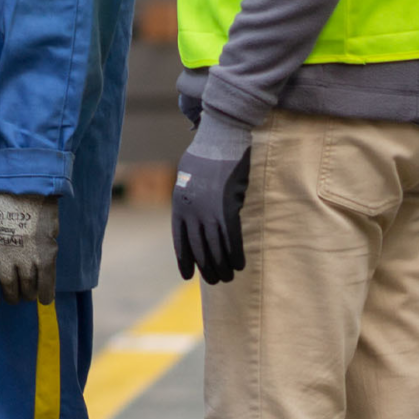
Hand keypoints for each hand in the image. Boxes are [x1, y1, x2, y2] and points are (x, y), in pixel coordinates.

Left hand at [0, 190, 58, 310]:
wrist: (25, 184)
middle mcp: (5, 256)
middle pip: (8, 288)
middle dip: (10, 296)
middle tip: (13, 296)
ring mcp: (27, 255)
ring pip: (27, 287)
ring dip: (26, 295)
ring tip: (27, 294)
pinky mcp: (46, 252)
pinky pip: (47, 281)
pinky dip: (46, 293)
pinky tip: (44, 299)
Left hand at [171, 117, 252, 285]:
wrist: (219, 137)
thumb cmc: (205, 154)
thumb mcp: (187, 177)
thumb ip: (190, 199)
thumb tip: (198, 218)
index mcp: (179, 204)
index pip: (179, 240)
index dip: (184, 260)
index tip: (187, 275)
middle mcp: (191, 211)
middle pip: (198, 248)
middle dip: (206, 268)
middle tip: (215, 280)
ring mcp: (209, 211)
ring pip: (215, 248)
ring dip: (222, 266)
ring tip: (228, 278)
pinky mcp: (227, 208)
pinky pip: (231, 239)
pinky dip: (235, 254)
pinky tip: (239, 265)